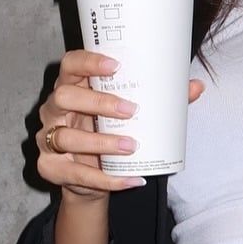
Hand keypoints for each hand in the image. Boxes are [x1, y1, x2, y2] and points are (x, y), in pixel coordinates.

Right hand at [36, 49, 205, 198]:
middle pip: (64, 96)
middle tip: (131, 110)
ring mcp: (47, 139)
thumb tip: (195, 87)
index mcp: (71, 87)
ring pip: (65, 137)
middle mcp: (53, 110)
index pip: (69, 64)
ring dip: (101, 142)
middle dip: (98, 102)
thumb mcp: (129, 115)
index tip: (116, 65)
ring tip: (131, 146)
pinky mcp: (49, 167)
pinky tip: (131, 180)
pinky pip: (76, 173)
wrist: (91, 179)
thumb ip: (159, 101)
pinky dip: (106, 179)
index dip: (88, 62)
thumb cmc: (108, 133)